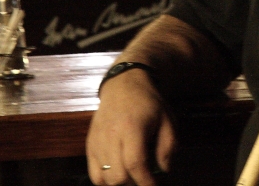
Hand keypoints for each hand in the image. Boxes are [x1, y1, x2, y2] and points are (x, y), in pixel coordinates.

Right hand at [87, 70, 175, 185]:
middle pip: (118, 175)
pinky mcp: (90, 143)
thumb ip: (168, 145)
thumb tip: (164, 169)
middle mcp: (111, 136)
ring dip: (120, 182)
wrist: (122, 83)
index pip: (135, 164)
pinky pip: (93, 173)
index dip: (145, 182)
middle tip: (144, 178)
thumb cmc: (147, 101)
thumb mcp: (166, 118)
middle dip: (133, 184)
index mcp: (132, 128)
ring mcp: (98, 141)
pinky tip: (117, 173)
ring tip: (131, 175)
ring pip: (104, 178)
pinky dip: (105, 180)